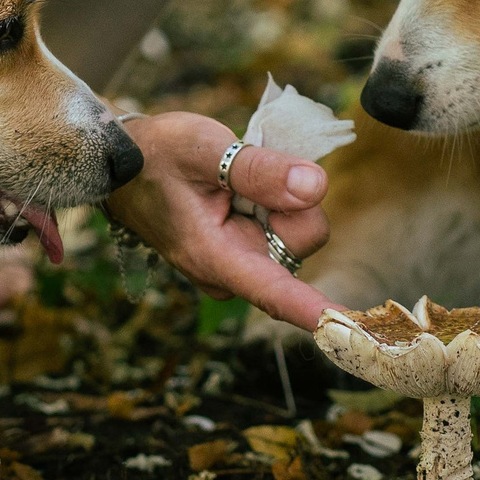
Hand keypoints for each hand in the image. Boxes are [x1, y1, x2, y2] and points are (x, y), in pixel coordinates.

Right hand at [104, 112, 332, 329]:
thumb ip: (259, 169)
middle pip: (303, 236)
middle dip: (288, 197)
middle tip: (241, 172)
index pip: (275, 292)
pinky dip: (274, 199)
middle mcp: (235, 271)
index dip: (318, 312)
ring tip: (234, 179)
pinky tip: (240, 187)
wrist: (125, 164)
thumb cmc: (157, 156)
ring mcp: (244, 262)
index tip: (353, 331)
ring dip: (279, 194)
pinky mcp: (251, 250)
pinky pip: (287, 222)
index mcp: (215, 257)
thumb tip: (316, 188)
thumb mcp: (203, 148)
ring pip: (300, 226)